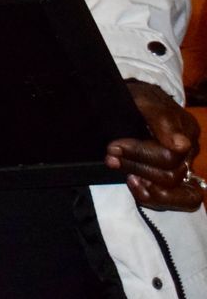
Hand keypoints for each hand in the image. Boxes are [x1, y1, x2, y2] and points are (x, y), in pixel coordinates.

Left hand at [107, 80, 203, 210]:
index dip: (139, 154)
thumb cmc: (138, 98)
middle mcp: (189, 152)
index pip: (169, 156)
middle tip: (110, 157)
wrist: (134, 103)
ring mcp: (184, 166)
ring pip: (175, 191)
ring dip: (143, 185)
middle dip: (136, 167)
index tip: (113, 147)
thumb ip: (162, 119)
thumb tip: (180, 145)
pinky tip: (134, 186)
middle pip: (171, 175)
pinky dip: (153, 198)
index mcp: (186, 130)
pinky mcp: (172, 178)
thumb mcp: (144, 99)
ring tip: (121, 171)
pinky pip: (174, 199)